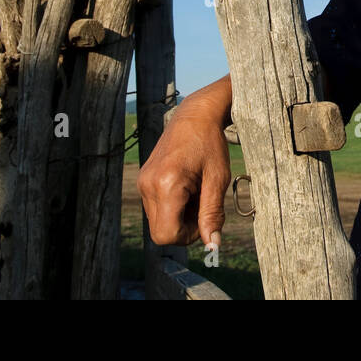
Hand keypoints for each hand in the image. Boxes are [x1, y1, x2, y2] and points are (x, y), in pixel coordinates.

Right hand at [137, 91, 230, 251]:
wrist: (194, 116)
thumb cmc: (209, 144)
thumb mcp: (217, 180)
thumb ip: (212, 214)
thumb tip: (213, 245)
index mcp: (166, 185)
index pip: (167, 235)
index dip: (189, 235)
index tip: (204, 217)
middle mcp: (148, 185)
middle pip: (161, 231)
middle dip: (185, 226)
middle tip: (203, 202)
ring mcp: (143, 182)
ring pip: (158, 221)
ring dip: (179, 215)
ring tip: (196, 191)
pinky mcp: (144, 180)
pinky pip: (156, 208)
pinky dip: (172, 206)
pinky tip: (186, 186)